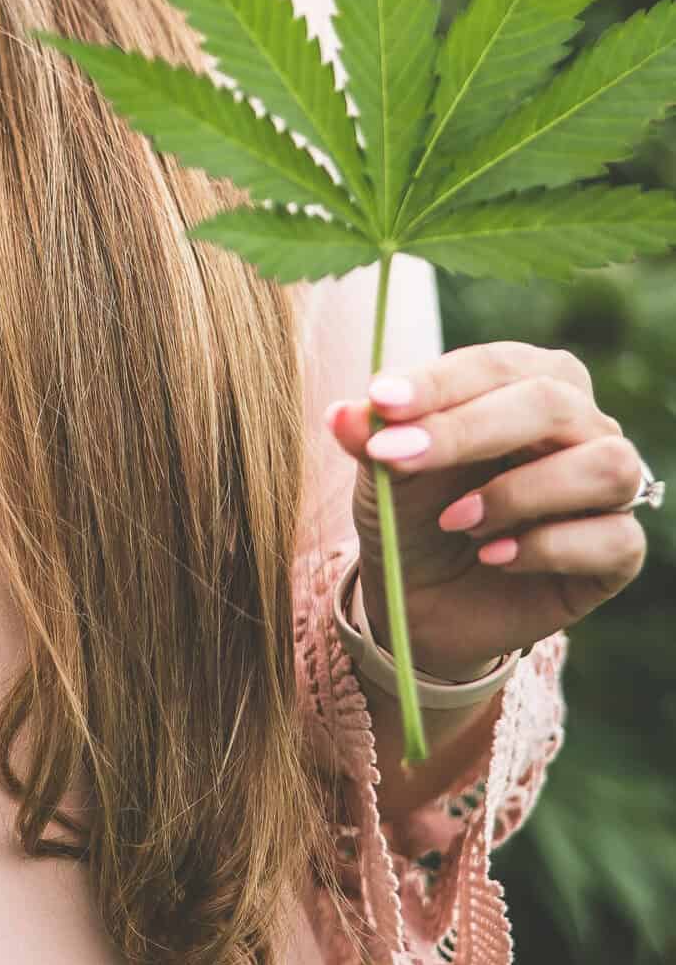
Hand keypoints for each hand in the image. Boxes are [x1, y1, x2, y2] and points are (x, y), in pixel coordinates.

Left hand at [325, 339, 649, 680]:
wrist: (426, 599)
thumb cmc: (414, 511)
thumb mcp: (383, 472)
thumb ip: (370, 437)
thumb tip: (344, 414)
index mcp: (530, 381)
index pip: (496, 365)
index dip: (438, 382)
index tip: (380, 402)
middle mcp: (583, 424)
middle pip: (553, 403)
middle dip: (470, 430)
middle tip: (400, 458)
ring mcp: (610, 488)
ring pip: (605, 465)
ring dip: (521, 492)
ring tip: (457, 520)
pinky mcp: (619, 551)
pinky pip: (615, 538)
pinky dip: (546, 546)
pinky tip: (494, 556)